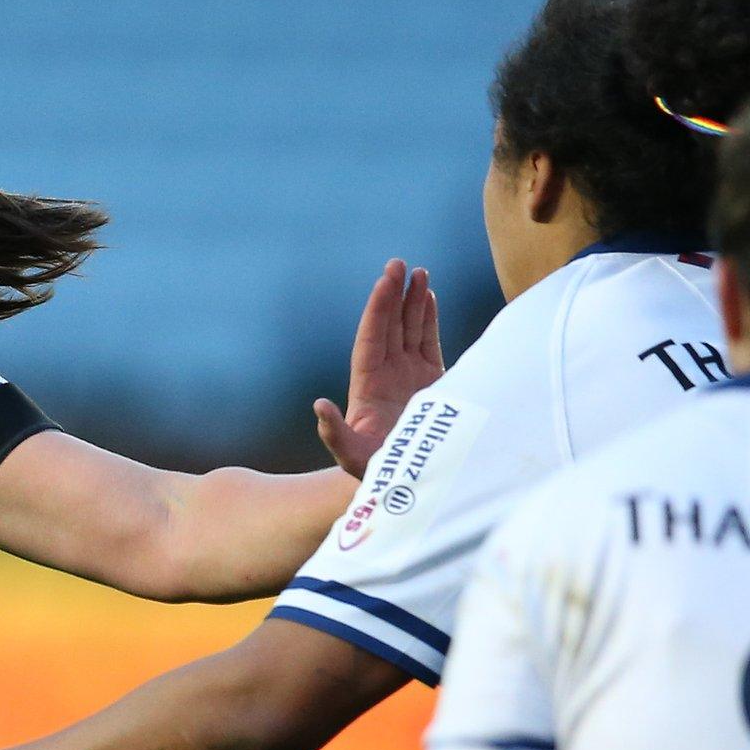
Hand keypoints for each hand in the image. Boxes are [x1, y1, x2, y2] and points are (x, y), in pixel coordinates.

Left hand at [314, 259, 442, 477]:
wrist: (405, 485)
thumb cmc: (377, 474)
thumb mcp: (352, 457)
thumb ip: (335, 434)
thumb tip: (319, 407)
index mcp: (368, 386)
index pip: (372, 338)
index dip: (379, 309)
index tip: (386, 281)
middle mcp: (386, 376)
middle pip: (389, 327)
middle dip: (394, 295)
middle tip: (399, 264)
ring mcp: (408, 376)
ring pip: (408, 330)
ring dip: (412, 302)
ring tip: (419, 273)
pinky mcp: (431, 383)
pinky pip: (427, 343)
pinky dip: (428, 320)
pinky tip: (429, 296)